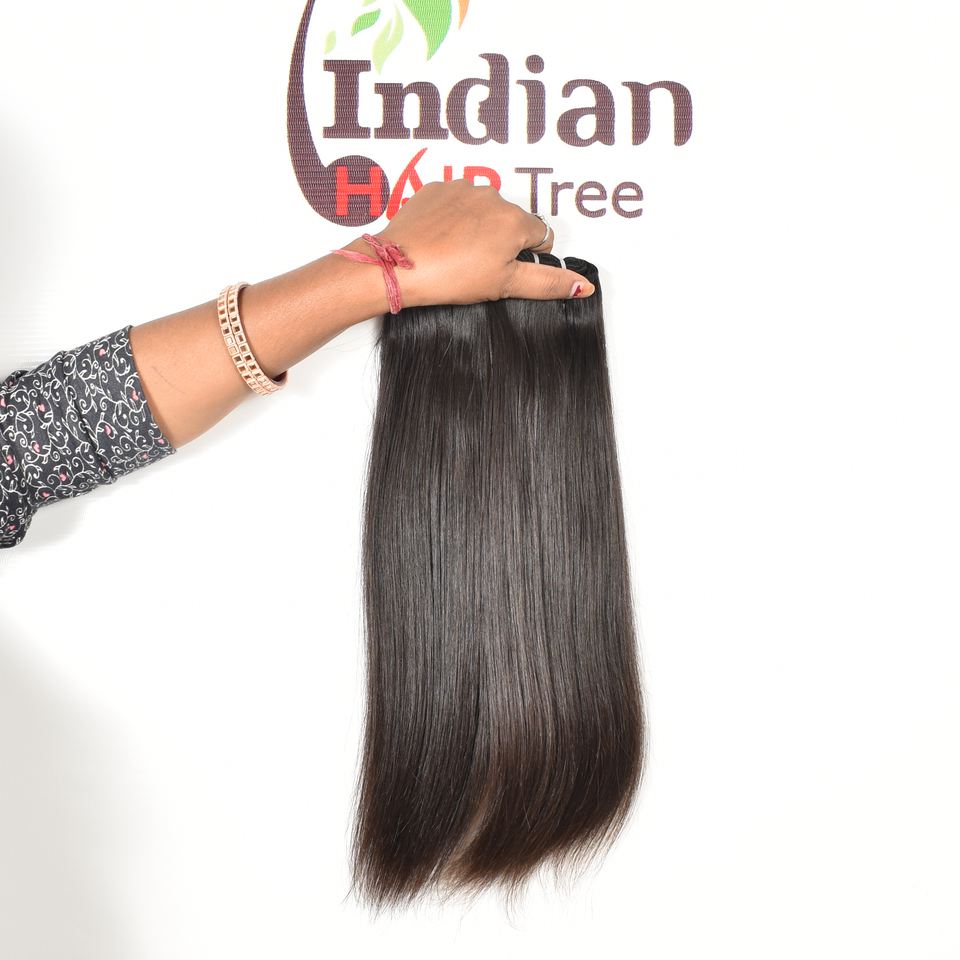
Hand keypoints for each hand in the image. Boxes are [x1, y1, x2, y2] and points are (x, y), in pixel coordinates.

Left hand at [340, 179, 595, 308]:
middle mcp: (493, 196)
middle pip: (511, 220)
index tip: (504, 269)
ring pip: (483, 209)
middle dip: (501, 240)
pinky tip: (440, 239)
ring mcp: (462, 188)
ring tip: (456, 253)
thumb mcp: (506, 285)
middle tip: (477, 266)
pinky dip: (452, 218)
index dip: (525, 256)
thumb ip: (548, 283)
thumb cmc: (451, 277)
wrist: (398, 267)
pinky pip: (454, 201)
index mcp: (515, 220)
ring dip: (477, 227)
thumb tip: (584, 285)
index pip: (539, 236)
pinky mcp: (435, 188)